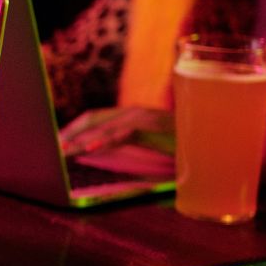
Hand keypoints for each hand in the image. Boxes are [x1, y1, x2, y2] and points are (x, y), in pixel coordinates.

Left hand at [59, 105, 173, 156]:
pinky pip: (124, 134)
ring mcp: (145, 118)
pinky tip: (88, 149)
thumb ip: (129, 146)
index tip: (58, 142)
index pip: (96, 117)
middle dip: (70, 132)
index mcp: (133, 115)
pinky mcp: (153, 128)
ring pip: (105, 126)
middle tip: (53, 148)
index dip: (74, 128)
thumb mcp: (152, 146)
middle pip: (93, 118)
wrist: (213, 141)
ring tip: (62, 151)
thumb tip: (99, 152)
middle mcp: (136, 112)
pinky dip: (104, 141)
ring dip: (80, 139)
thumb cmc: (184, 147)